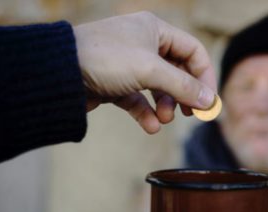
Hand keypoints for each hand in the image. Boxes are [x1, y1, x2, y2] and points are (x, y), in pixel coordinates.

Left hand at [74, 11, 216, 133]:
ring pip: (159, 88)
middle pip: (178, 72)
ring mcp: (129, 65)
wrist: (57, 73)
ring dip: (165, 106)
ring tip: (164, 119)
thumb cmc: (105, 59)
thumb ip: (183, 86)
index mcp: (155, 30)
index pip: (193, 52)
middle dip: (185, 95)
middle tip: (192, 114)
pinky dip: (146, 114)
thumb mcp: (151, 70)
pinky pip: (138, 100)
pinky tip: (150, 126)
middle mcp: (144, 44)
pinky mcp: (116, 84)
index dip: (205, 76)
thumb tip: (210, 101)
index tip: (208, 101)